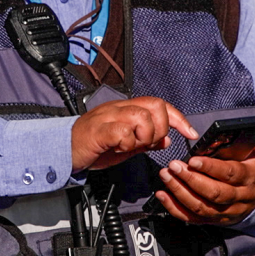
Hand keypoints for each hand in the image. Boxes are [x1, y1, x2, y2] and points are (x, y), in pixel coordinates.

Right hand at [71, 97, 196, 171]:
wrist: (63, 150)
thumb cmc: (93, 147)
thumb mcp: (126, 145)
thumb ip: (146, 141)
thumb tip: (168, 139)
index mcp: (127, 110)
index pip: (160, 105)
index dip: (179, 118)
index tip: (190, 133)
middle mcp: (119, 108)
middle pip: (155, 107)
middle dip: (159, 129)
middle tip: (147, 143)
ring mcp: (108, 117)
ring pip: (142, 117)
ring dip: (143, 137)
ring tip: (130, 146)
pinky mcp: (99, 130)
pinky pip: (122, 132)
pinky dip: (126, 143)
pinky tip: (119, 148)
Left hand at [154, 134, 254, 225]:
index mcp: (251, 179)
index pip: (230, 174)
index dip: (211, 168)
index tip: (193, 159)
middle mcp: (239, 199)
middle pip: (214, 193)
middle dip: (191, 179)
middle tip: (174, 165)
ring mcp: (226, 212)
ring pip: (201, 207)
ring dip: (180, 192)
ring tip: (166, 176)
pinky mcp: (214, 220)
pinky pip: (193, 218)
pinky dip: (175, 208)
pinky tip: (163, 195)